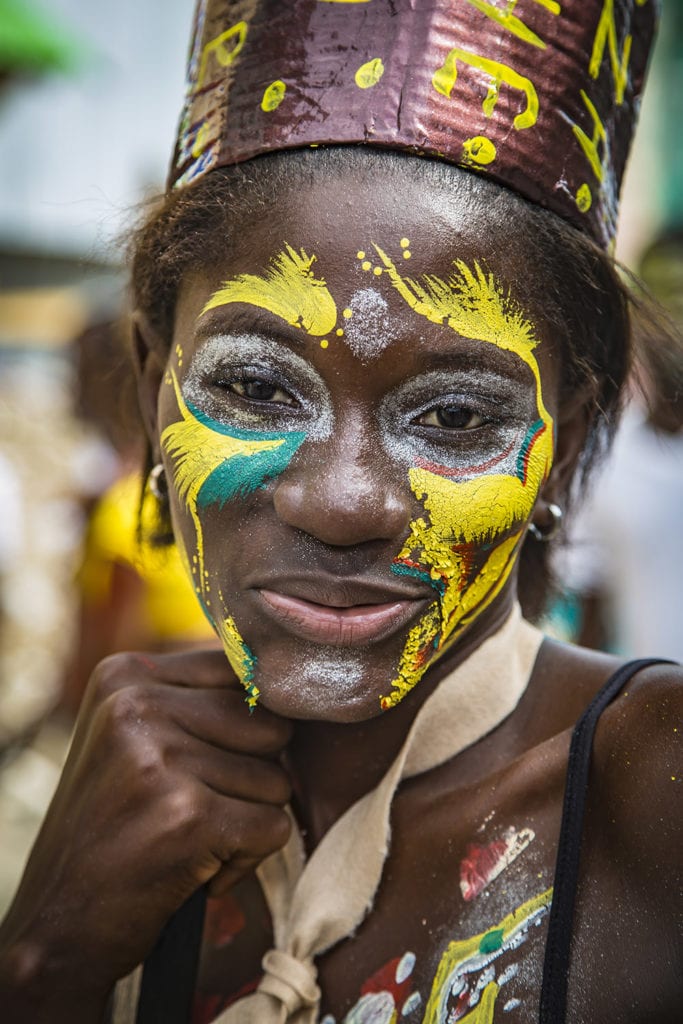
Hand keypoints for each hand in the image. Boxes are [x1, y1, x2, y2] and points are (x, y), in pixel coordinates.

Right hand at [0, 649, 291, 1015]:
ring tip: (187, 839)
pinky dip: (246, 861)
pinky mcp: (187, 815)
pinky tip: (194, 870)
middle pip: (270, 727)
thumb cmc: (113, 828)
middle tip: (192, 812)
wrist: (56, 925)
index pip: (243, 675)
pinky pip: (274, 827)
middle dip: (250, 779)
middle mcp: (137, 704)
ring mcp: (161, 758)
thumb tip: (287, 687)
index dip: (243, 732)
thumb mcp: (134, 737)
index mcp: (126, 674)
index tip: (198, 768)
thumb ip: (199, 700)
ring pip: (277, 780)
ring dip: (246, 823)